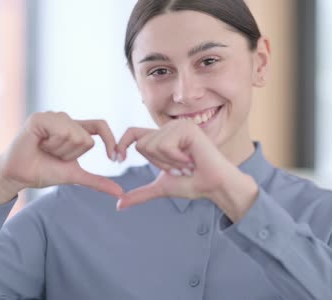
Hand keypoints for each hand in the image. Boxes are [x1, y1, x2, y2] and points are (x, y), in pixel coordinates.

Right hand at [0, 112, 122, 205]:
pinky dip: (53, 143)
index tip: (114, 158)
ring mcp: (53, 117)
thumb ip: (97, 181)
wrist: (19, 177)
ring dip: (61, 150)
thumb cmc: (44, 172)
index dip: (110, 140)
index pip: (101, 126)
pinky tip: (39, 144)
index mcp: (76, 130)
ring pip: (76, 134)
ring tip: (45, 150)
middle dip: (71, 155)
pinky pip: (61, 130)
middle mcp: (66, 120)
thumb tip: (120, 192)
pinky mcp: (41, 118)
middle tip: (53, 155)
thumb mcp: (75, 175)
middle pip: (86, 138)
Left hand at [114, 119, 256, 219]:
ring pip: (152, 146)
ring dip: (169, 163)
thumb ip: (140, 193)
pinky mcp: (186, 128)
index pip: (132, 133)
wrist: (214, 186)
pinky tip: (191, 159)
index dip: (121, 144)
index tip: (117, 159)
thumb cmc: (192, 184)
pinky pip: (165, 146)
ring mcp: (178, 126)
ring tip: (186, 164)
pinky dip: (176, 159)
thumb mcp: (161, 187)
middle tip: (178, 167)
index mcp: (162, 138)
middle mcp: (168, 128)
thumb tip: (118, 205)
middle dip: (158, 164)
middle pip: (141, 145)